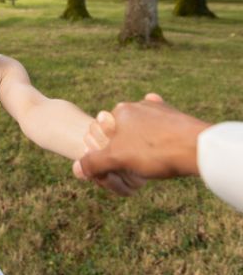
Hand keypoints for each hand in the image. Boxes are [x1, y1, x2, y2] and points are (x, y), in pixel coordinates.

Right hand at [73, 94, 210, 180]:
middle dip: (121, 146)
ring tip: (150, 160)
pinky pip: (157, 123)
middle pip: (118, 130)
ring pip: (138, 127)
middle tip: (132, 165)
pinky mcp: (172, 113)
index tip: (114, 166)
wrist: (197, 147)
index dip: (102, 152)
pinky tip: (161, 145)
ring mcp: (154, 107)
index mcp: (117, 113)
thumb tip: (76, 169)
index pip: (99, 133)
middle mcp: (133, 105)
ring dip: (139, 141)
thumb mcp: (117, 159)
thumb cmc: (154, 152)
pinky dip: (155, 133)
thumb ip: (93, 163)